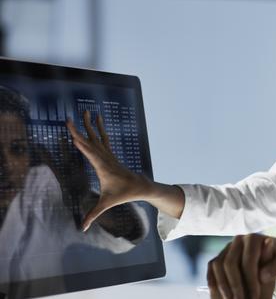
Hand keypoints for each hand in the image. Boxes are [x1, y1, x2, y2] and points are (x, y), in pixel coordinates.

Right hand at [66, 111, 150, 231]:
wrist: (140, 186)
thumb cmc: (123, 194)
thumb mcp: (107, 204)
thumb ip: (93, 215)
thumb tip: (82, 228)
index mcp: (103, 167)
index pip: (90, 154)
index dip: (81, 144)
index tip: (73, 134)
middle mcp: (105, 158)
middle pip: (91, 141)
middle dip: (81, 130)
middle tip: (71, 117)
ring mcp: (108, 154)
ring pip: (97, 137)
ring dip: (90, 124)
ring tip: (86, 111)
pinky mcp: (110, 154)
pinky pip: (103, 139)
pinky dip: (99, 129)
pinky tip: (97, 120)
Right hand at [207, 234, 275, 298]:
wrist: (270, 253)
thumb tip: (262, 276)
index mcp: (253, 239)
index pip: (248, 261)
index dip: (251, 280)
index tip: (256, 296)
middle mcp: (238, 240)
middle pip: (230, 263)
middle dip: (235, 285)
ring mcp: (227, 247)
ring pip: (218, 265)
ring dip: (223, 285)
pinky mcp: (220, 255)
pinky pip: (212, 268)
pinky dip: (214, 281)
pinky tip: (220, 295)